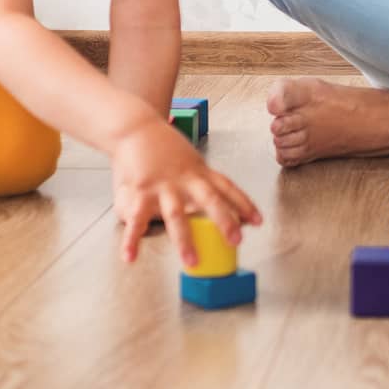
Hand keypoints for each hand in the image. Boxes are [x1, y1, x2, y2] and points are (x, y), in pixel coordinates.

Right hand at [109, 118, 262, 264]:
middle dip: (224, 220)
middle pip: (210, 200)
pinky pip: (136, 220)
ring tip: (191, 261)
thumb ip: (203, 181)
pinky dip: (132, 240)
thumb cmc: (164, 146)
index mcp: (200, 172)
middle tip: (236, 240)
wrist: (136, 127)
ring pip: (176, 215)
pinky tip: (130, 257)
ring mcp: (163, 185)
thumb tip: (223, 204)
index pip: (227, 188)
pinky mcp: (141, 190)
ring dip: (184, 240)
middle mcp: (185, 179)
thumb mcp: (190, 160)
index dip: (244, 204)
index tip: (258, 221)